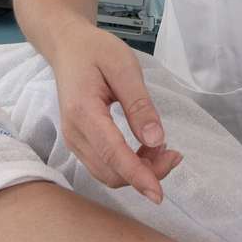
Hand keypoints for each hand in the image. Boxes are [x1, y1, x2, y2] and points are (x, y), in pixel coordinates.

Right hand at [50, 23, 181, 201]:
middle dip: (146, 173)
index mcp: (83, 112)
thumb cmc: (96, 51)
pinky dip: (128, 166)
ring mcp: (73, 140)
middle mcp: (74, 133)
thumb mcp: (124, 67)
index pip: (112, 154)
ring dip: (138, 171)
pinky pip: (104, 166)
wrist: (67, 47)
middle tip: (173, 153)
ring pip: (108, 174)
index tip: (159, 194)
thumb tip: (155, 140)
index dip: (138, 176)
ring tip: (162, 148)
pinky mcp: (78, 143)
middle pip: (111, 172)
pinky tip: (145, 149)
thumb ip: (139, 105)